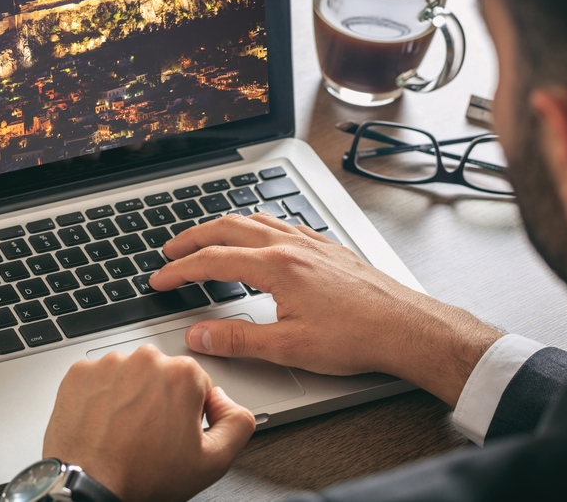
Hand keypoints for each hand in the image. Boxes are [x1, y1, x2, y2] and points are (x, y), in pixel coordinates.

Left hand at [43, 344, 254, 501]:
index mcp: (182, 374)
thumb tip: (227, 402)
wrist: (89, 486)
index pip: (196, 384)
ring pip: (129, 374)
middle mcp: (146, 359)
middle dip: (160, 399)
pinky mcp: (80, 372)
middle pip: (162, 375)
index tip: (175, 431)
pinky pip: (98, 378)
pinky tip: (103, 422)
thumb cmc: (143, 476)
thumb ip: (238, 423)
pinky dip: (100, 396)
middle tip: (149, 435)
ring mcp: (110, 363)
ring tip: (123, 430)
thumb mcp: (212, 462)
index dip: (189, 412)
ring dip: (129, 395)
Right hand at [149, 214, 502, 406]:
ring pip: (253, 219)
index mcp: (275, 266)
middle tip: (170, 251)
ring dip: (221, 226)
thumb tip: (198, 336)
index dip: (179, 270)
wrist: (406, 327)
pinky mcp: (325, 246)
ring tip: (204, 238)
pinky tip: (257, 235)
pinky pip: (279, 222)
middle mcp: (290, 245)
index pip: (212, 261)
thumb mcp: (288, 347)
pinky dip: (254, 224)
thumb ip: (237, 339)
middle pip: (226, 228)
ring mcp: (309, 241)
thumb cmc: (357, 337)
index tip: (159, 280)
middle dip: (191, 238)